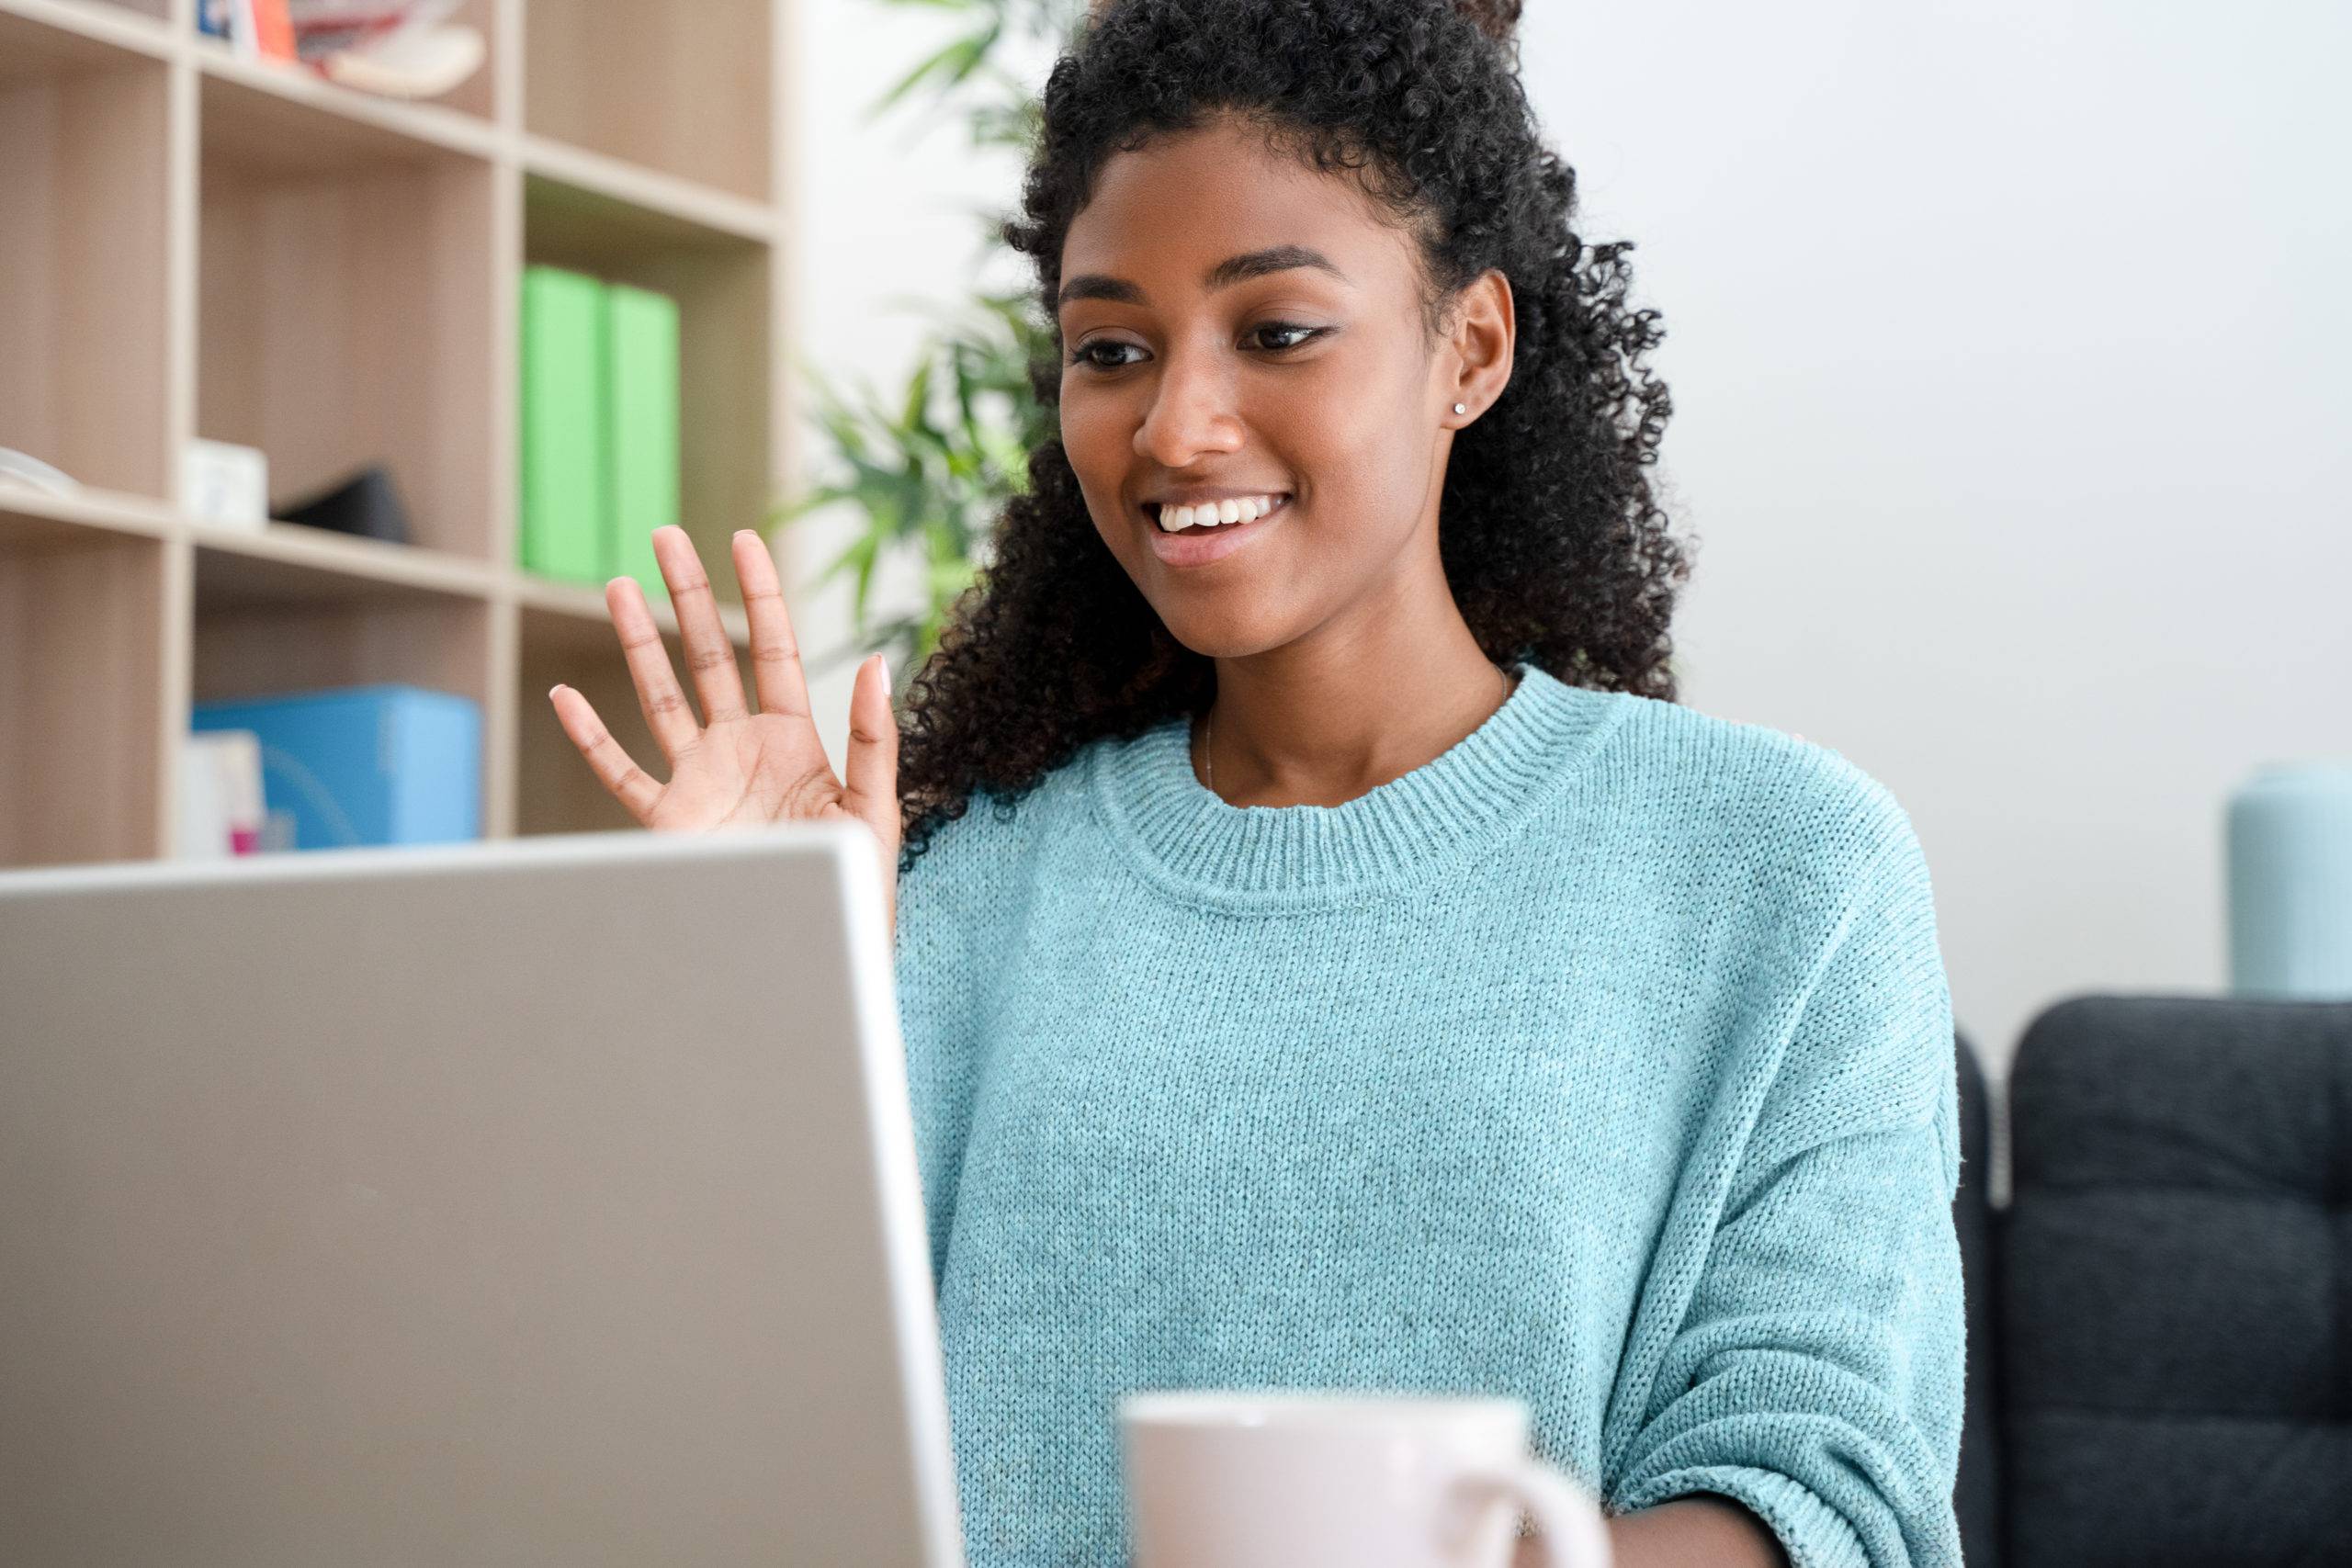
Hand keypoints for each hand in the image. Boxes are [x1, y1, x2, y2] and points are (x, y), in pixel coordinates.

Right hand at [547, 525, 902, 941]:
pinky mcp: (667, 826)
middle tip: (665, 536)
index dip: (758, 594)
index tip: (742, 539)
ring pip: (660, 697)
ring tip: (618, 585)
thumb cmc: (857, 889)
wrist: (813, 948)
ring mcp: (700, 784)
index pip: (773, 649)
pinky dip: (589, 737)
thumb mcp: (874, 810)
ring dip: (637, 643)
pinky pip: (619, 773)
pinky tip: (565, 696)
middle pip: (708, 656)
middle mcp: (741, 752)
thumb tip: (878, 665)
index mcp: (794, 741)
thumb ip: (874, 740)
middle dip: (686, 596)